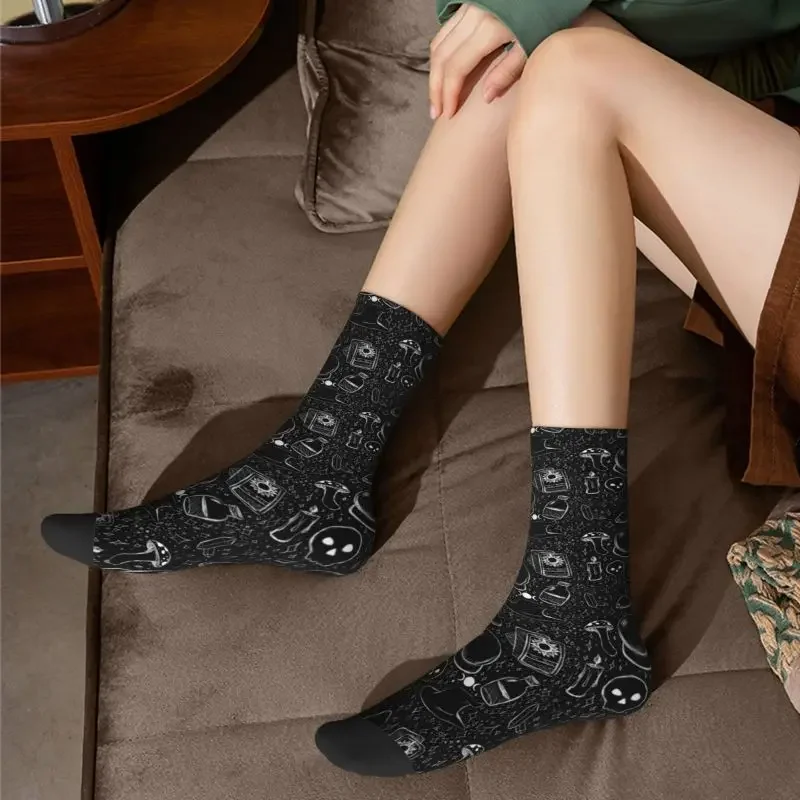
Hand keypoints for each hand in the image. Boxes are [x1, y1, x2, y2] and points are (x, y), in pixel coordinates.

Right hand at [429, 4, 525, 118]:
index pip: (457, 68)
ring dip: (434, 71)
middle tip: (437, 112)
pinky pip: (445, 31)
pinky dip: (440, 53)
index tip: (448, 114)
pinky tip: (444, 71)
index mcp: (489, 28)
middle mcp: (473, 15)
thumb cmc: (547, 16)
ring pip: (439, 42)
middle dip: (436, 87)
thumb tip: (485, 97)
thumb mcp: (532, 46)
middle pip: (441, 56)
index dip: (449, 94)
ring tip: (437, 95)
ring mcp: (468, 7)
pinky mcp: (468, 4)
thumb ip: (509, 70)